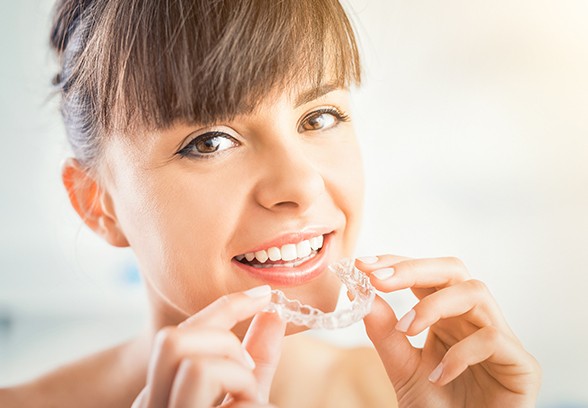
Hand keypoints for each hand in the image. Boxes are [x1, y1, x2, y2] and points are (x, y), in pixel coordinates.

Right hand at [131, 285, 285, 407]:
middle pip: (171, 338)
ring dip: (237, 375)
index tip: (263, 295)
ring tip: (250, 400)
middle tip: (248, 367)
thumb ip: (258, 358)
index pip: (180, 333)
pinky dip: (249, 398)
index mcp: (164, 389)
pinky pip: (216, 388)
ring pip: (193, 363)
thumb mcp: (249, 394)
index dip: (226, 306)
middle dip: (223, 340)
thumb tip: (274, 313)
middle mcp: (152, 403)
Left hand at [357, 255, 540, 406]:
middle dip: (414, 269)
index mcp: (447, 317)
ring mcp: (501, 339)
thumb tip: (360, 290)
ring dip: (434, 305)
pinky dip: (460, 353)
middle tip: (378, 279)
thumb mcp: (402, 368)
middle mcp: (474, 320)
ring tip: (407, 330)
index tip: (363, 264)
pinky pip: (493, 339)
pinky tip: (439, 376)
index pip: (426, 275)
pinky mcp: (522, 365)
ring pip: (476, 292)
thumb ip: (385, 333)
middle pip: (453, 271)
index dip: (397, 264)